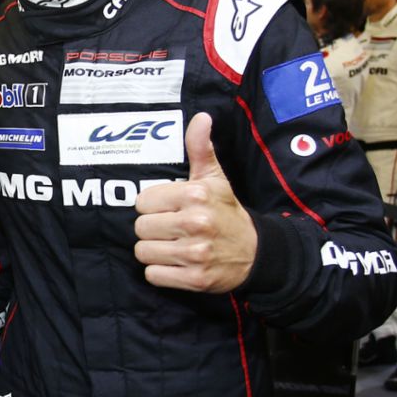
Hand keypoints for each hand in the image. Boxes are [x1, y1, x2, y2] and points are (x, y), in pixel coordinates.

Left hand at [133, 113, 256, 292]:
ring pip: (143, 252)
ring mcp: (195, 253)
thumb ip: (200, 148)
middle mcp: (195, 223)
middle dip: (152, 229)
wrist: (256, 252)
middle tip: (171, 228)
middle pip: (140, 227)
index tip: (169, 208)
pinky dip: (161, 272)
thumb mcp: (215, 178)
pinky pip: (153, 275)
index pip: (142, 202)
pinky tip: (177, 263)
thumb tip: (200, 117)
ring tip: (173, 245)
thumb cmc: (226, 211)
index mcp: (195, 195)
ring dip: (154, 251)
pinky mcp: (195, 279)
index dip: (152, 206)